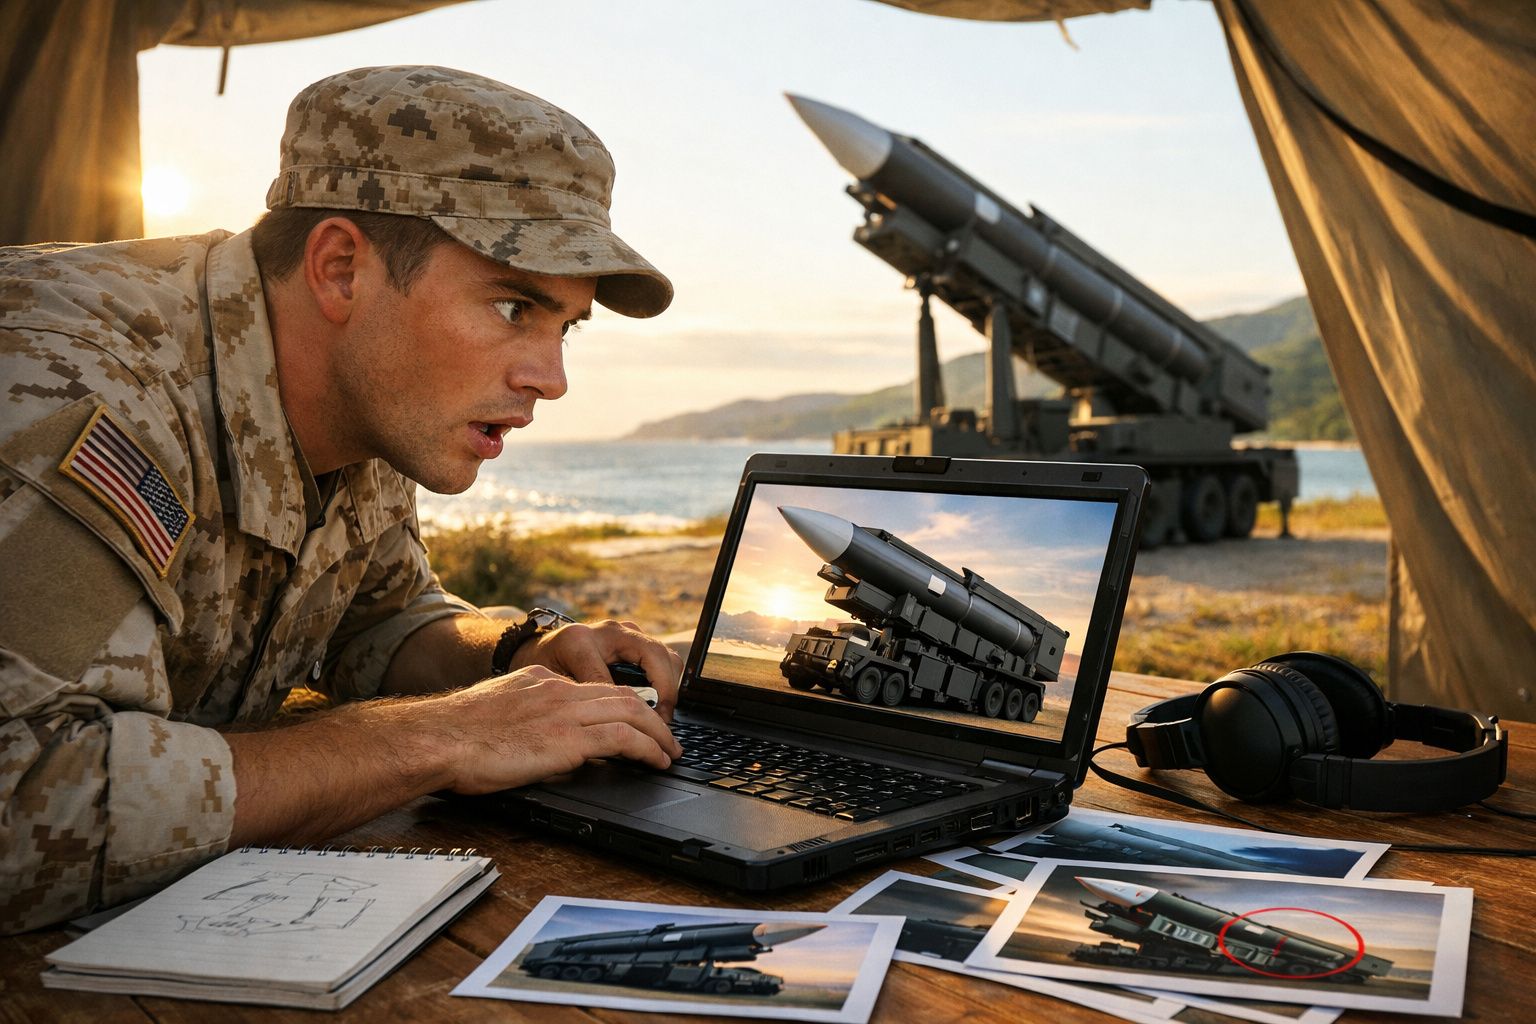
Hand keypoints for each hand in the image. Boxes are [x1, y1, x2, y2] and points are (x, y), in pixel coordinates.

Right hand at [427, 666, 684, 794]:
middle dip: (653, 715)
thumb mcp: (496, 710)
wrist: (437, 739)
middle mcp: (559, 689)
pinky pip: (623, 738)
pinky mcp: (567, 738)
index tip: (638, 719)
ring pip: (632, 711)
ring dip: (659, 733)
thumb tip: (539, 737)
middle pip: (623, 695)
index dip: (623, 703)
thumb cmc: (453, 735)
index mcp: (541, 680)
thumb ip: (524, 714)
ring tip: (671, 752)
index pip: (596, 687)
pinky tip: (657, 761)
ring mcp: (565, 711)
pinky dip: (648, 748)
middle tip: (668, 736)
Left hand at [509, 618, 683, 718]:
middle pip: (654, 656)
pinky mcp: (635, 638)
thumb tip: (603, 729)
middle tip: (662, 724)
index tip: (638, 735)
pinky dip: (667, 681)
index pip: (612, 682)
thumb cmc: (542, 670)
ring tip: (662, 718)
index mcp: (579, 642)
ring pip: (664, 655)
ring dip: (670, 687)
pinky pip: (662, 657)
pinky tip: (658, 706)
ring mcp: (624, 632)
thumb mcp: (549, 688)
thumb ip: (573, 702)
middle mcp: (606, 631)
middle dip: (665, 692)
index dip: (629, 711)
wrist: (538, 648)